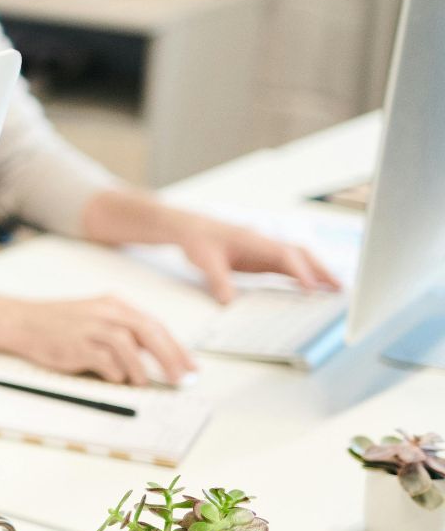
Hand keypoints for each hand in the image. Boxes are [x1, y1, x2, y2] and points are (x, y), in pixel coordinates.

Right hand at [5, 295, 195, 385]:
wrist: (21, 321)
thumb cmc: (59, 324)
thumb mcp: (96, 317)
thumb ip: (124, 331)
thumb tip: (155, 355)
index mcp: (114, 304)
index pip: (154, 325)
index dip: (176, 347)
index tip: (189, 366)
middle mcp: (105, 312)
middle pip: (148, 332)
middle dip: (169, 357)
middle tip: (179, 378)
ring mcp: (89, 327)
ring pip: (128, 345)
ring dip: (140, 368)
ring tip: (142, 382)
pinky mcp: (75, 345)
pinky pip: (104, 360)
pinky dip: (115, 372)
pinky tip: (116, 378)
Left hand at [172, 217, 340, 303]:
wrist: (191, 229)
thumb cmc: (198, 239)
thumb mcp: (204, 261)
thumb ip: (217, 280)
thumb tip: (228, 301)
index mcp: (253, 240)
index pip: (283, 255)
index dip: (299, 271)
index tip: (312, 288)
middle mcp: (265, 244)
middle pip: (300, 254)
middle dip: (320, 270)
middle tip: (340, 288)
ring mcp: (265, 251)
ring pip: (298, 260)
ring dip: (317, 273)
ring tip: (336, 290)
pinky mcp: (263, 259)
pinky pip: (288, 267)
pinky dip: (303, 277)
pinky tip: (312, 290)